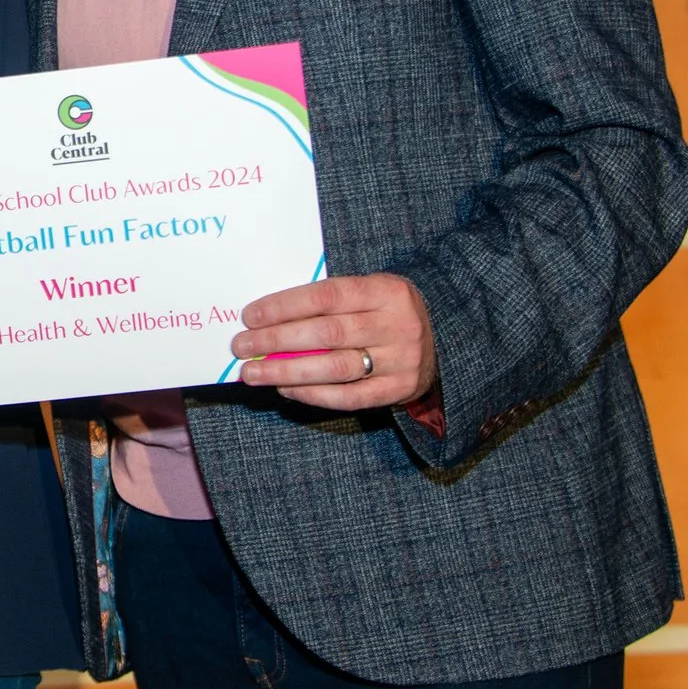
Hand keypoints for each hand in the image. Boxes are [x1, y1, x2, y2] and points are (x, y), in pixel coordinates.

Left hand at [229, 273, 438, 412]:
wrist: (446, 336)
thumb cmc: (388, 310)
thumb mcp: (369, 292)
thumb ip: (329, 302)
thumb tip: (268, 319)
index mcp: (386, 291)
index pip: (326, 296)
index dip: (284, 306)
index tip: (250, 316)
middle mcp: (396, 325)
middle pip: (327, 334)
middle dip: (277, 340)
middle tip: (241, 346)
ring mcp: (401, 361)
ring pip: (335, 368)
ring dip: (287, 371)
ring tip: (253, 372)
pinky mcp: (399, 390)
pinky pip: (350, 397)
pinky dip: (313, 394)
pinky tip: (285, 388)